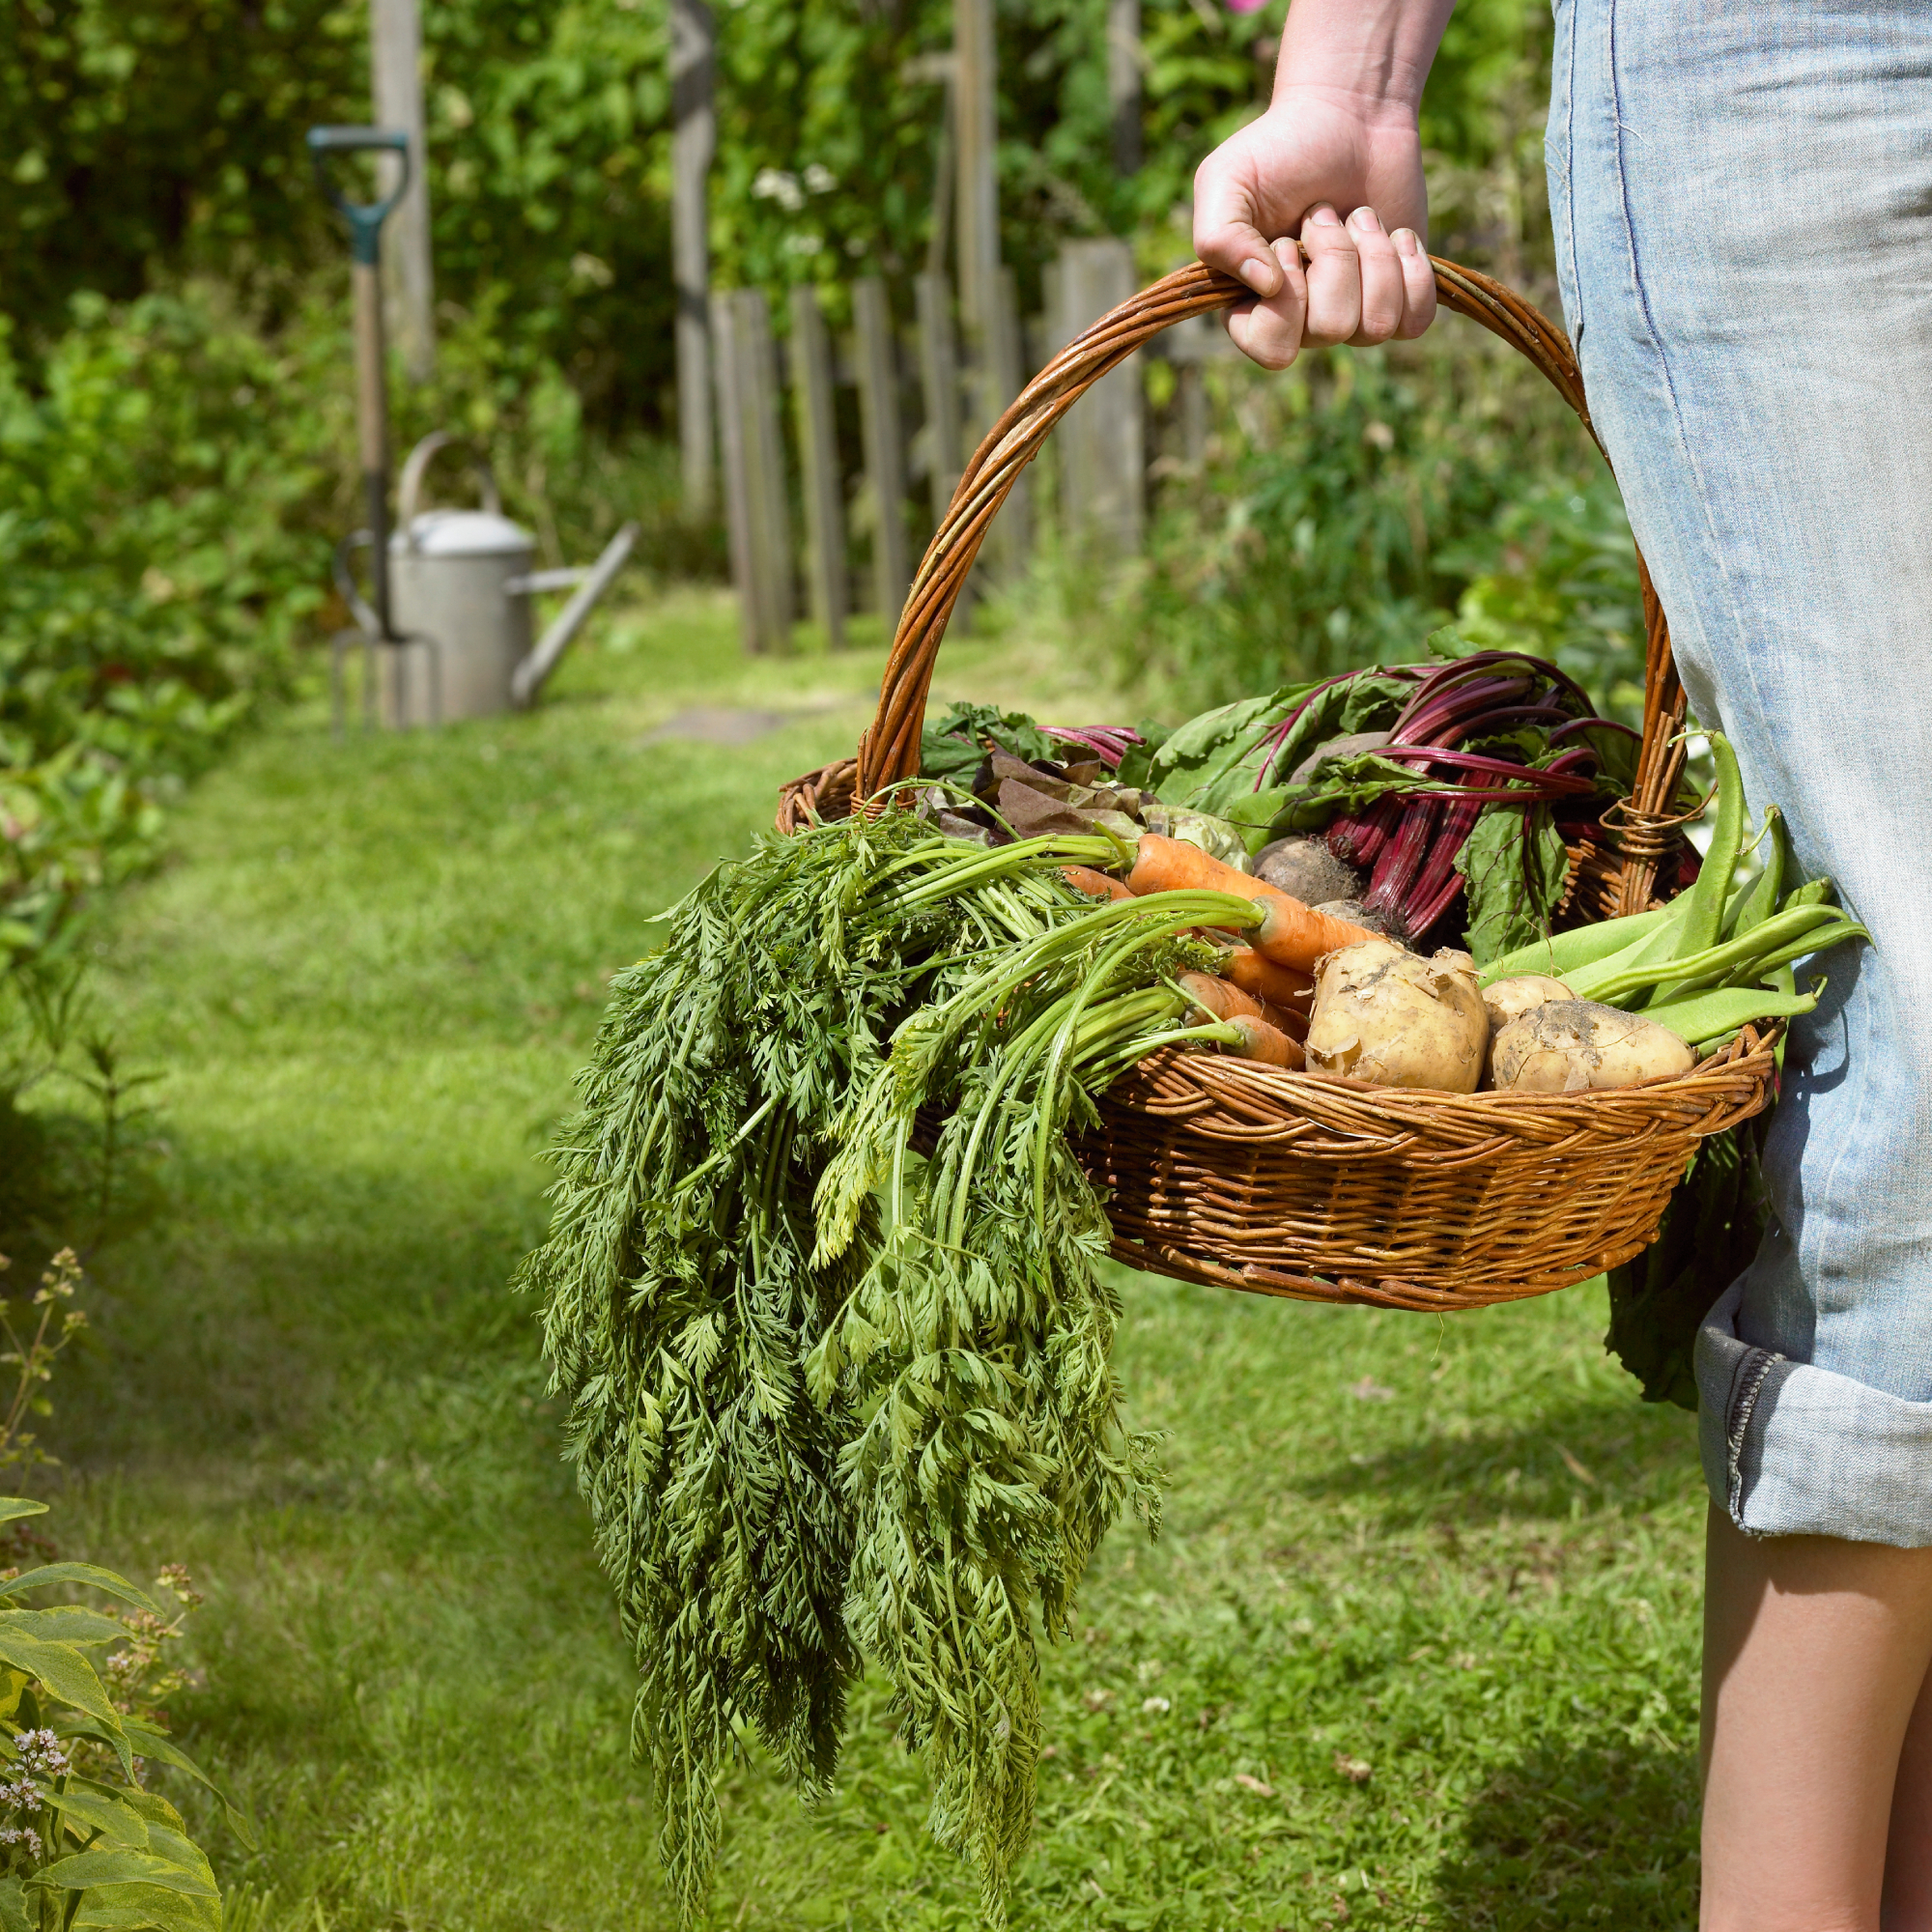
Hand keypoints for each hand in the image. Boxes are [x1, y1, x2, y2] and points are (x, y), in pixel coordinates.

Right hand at [1194, 87, 1436, 368]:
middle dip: (1335, 257)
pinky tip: (1397, 236)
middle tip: (1325, 212)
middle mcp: (1301, 320)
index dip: (1287, 302)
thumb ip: (1219, 238)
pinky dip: (1412, 272)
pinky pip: (1414, 323)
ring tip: (1360, 216)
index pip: (1273, 350)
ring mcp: (1353, 313)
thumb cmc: (1280, 148)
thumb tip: (1268, 286)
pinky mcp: (1400, 297)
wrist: (1351, 114)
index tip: (1287, 243)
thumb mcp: (1226, 180)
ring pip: (1376, 326)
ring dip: (1373, 256)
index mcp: (1251, 305)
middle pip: (1330, 330)